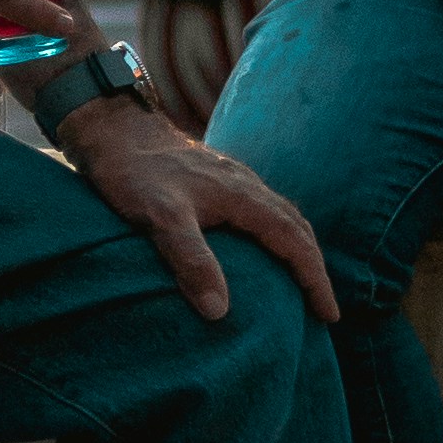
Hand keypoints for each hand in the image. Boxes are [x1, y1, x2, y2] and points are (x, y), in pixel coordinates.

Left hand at [57, 100, 340, 327]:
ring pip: (281, 215)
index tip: (329, 314)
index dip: (315, 279)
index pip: (295, 241)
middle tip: (324, 307)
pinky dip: (275, 233)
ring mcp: (232, 179)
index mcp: (243, 196)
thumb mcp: (161, 218)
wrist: (113, 129)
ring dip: (298, 249)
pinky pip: (262, 209)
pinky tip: (259, 247)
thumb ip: (191, 260)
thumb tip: (219, 311)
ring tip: (302, 282)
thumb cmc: (134, 173)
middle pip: (297, 227)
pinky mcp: (216, 178)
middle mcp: (246, 185)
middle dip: (314, 267)